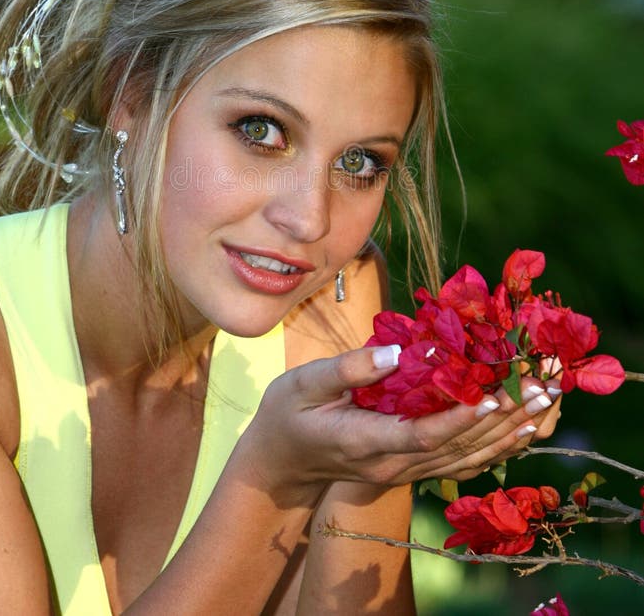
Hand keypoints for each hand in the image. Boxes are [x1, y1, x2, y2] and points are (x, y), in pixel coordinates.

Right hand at [240, 346, 560, 498]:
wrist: (282, 461)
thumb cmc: (288, 414)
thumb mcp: (304, 383)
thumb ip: (348, 368)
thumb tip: (397, 351)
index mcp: (363, 441)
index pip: (421, 435)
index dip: (460, 419)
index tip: (493, 396)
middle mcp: (390, 464)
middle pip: (454, 450)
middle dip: (500, 421)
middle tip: (539, 391)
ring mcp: (401, 472)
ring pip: (462, 460)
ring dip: (505, 435)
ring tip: (542, 407)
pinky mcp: (408, 469)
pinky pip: (458, 464)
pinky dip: (492, 450)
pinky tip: (518, 433)